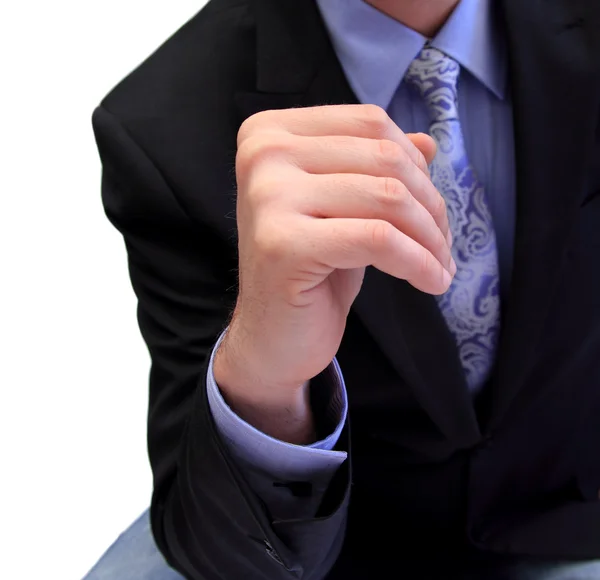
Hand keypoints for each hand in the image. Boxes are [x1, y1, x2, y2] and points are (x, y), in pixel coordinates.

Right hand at [214, 105, 453, 440]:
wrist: (272, 336)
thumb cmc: (307, 271)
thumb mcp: (343, 208)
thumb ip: (374, 168)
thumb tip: (428, 142)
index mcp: (270, 133)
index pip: (369, 122)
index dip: (415, 163)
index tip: (429, 205)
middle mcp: (263, 154)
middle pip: (383, 157)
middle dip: (430, 204)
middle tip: (442, 243)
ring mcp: (268, 197)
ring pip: (387, 196)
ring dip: (429, 237)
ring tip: (439, 265)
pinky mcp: (282, 243)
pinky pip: (378, 239)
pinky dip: (418, 262)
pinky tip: (431, 281)